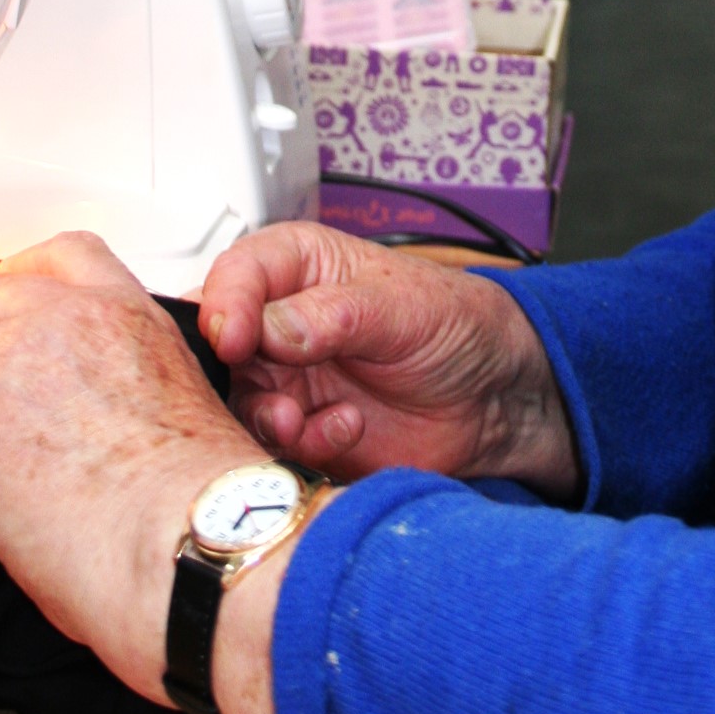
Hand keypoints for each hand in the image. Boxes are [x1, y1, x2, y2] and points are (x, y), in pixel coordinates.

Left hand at [0, 233, 261, 711]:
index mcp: (119, 310)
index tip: (0, 287)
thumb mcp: (187, 398)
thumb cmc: (198, 494)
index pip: (55, 256)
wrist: (183, 536)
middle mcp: (55, 323)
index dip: (14, 272)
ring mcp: (1, 370)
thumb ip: (140, 381)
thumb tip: (124, 408)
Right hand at [200, 224, 578, 497]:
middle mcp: (281, 322)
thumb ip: (334, 314)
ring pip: (237, 401)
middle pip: (218, 345)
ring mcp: (289, 379)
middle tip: (265, 394)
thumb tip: (270, 327)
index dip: (225, 305)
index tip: (234, 339)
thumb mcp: (401, 307)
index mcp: (299, 267)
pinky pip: (275, 446)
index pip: (235, 274)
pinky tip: (345, 430)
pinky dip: (302, 445)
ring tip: (299, 422)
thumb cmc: (456, 327)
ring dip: (263, 418)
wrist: (496, 400)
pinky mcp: (303, 431)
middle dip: (230, 376)